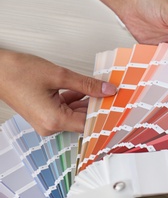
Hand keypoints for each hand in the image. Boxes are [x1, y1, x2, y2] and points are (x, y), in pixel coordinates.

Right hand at [0, 50, 116, 135]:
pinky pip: (66, 109)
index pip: (89, 124)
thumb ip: (87, 84)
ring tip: (103, 89)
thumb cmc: (17, 72)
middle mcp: (50, 126)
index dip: (105, 115)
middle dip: (99, 106)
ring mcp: (46, 121)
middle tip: (114, 94)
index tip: (119, 107)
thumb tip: (108, 90)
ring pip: (76, 114)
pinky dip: (76, 100)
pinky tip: (86, 88)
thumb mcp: (59, 75)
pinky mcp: (44, 114)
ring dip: (88, 101)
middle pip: (83, 119)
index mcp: (54, 120)